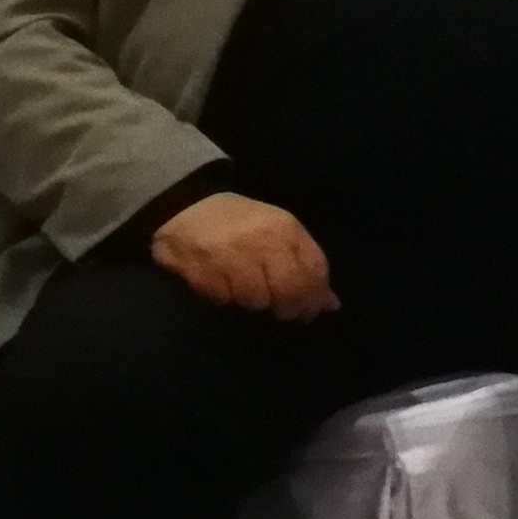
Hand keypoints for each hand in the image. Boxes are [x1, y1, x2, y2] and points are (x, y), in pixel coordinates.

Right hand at [151, 191, 336, 319]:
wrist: (185, 205)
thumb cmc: (241, 224)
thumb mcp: (279, 232)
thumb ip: (306, 264)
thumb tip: (332, 305)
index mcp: (286, 228)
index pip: (314, 270)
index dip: (315, 298)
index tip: (309, 312)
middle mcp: (262, 240)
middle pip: (290, 290)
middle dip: (289, 309)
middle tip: (281, 313)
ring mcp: (230, 255)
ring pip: (256, 300)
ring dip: (254, 304)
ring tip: (246, 294)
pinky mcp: (202, 270)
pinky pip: (223, 300)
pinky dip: (224, 300)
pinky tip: (222, 288)